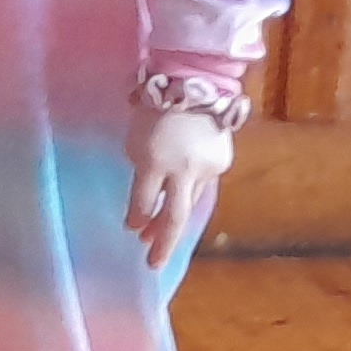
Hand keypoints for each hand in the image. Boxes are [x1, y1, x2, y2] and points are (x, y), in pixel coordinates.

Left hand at [127, 99, 234, 265]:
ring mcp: (205, 169)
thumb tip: (146, 204)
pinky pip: (201, 189)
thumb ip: (141, 173)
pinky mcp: (220, 165)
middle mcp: (183, 169)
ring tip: (159, 241)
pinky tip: (179, 208)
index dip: (136, 218)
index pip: (144, 201)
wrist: (194, 86)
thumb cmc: (154, 112)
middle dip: (162, 242)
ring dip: (174, 225)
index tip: (131, 229)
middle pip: (174, 216)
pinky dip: (188, 200)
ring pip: (190, 205)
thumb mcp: (135, 142)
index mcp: (155, 161)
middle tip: (152, 264)